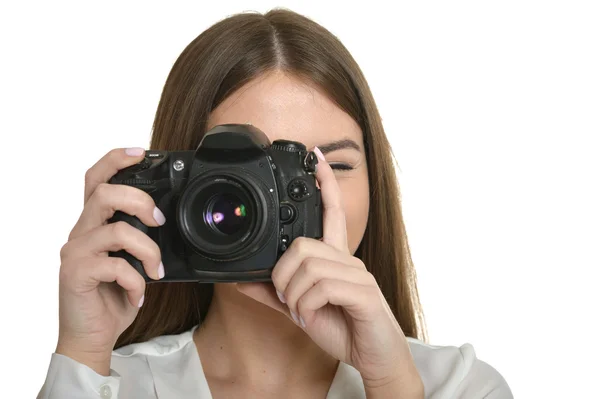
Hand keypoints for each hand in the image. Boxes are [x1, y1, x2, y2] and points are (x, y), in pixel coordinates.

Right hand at [55, 148, 164, 374]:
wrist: (93, 336)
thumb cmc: (114, 296)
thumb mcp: (133, 262)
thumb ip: (140, 238)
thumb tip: (166, 222)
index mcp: (94, 225)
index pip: (96, 180)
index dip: (115, 160)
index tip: (141, 152)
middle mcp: (80, 233)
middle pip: (102, 193)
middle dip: (139, 200)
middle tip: (159, 220)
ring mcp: (75, 253)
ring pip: (115, 230)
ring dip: (147, 248)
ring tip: (156, 268)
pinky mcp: (75, 274)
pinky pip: (115, 266)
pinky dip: (136, 280)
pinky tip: (139, 294)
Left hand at [237, 148, 422, 395]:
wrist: (373, 356)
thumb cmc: (342, 326)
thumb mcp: (300, 308)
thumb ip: (273, 292)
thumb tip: (241, 279)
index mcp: (335, 258)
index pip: (332, 213)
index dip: (326, 185)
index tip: (317, 158)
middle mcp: (348, 260)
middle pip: (303, 244)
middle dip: (283, 274)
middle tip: (288, 298)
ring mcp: (358, 274)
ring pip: (309, 266)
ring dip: (295, 295)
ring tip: (303, 310)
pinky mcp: (364, 292)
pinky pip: (322, 287)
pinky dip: (307, 306)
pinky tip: (313, 316)